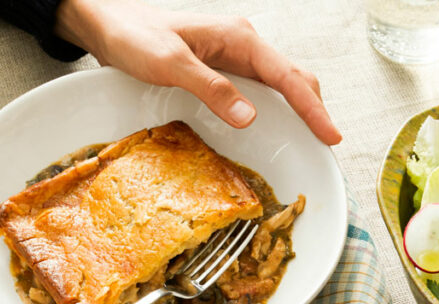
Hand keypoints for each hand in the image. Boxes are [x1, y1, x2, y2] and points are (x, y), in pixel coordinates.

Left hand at [55, 0, 340, 145]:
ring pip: (281, 84)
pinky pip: (262, 91)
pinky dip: (278, 110)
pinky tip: (279, 128)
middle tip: (328, 143)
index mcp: (238, 39)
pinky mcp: (224, 71)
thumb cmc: (134, 37)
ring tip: (314, 139)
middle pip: (293, 78)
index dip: (312, 108)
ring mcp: (235, 58)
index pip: (287, 77)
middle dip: (315, 109)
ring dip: (300, 109)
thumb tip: (250, 118)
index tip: (330, 135)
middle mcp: (243, 46)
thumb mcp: (171, 63)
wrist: (108, 25)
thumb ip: (211, 89)